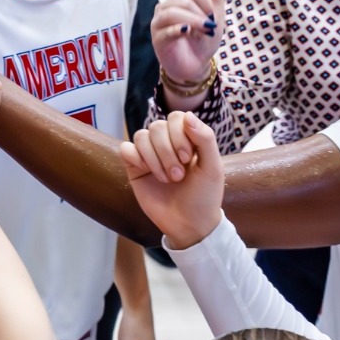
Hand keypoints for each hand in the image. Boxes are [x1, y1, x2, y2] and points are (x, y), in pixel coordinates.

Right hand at [119, 112, 224, 249]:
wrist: (189, 224)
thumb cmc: (204, 196)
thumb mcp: (213, 167)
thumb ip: (205, 138)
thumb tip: (188, 115)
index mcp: (188, 138)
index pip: (176, 118)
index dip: (179, 134)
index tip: (188, 158)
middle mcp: (167, 143)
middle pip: (157, 126)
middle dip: (167, 151)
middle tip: (178, 175)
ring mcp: (150, 154)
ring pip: (141, 136)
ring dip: (154, 158)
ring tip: (166, 179)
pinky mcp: (135, 168)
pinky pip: (126, 149)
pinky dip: (136, 158)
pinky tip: (146, 172)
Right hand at [151, 0, 226, 91]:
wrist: (196, 65)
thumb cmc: (204, 38)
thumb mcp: (215, 14)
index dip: (208, 3)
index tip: (214, 18)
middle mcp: (166, 7)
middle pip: (183, 0)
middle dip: (201, 14)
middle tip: (211, 27)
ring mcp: (159, 23)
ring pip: (172, 13)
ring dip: (194, 21)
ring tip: (205, 31)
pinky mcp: (157, 40)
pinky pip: (165, 30)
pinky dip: (178, 30)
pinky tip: (188, 32)